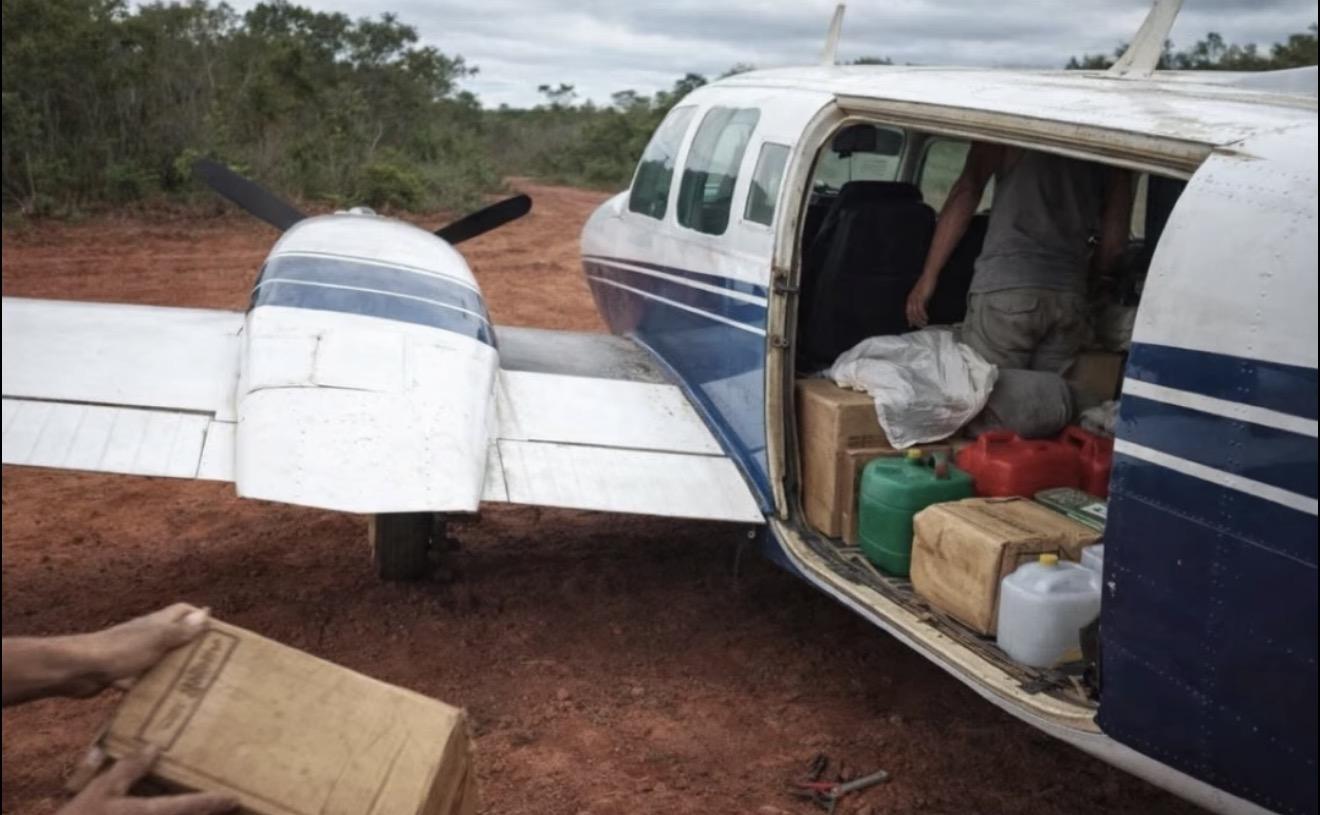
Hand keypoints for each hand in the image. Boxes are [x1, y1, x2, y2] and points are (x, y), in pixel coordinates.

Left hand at [3, 605, 211, 706]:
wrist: (78, 670)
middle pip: (173, 636)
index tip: (218, 633)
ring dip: (173, 669)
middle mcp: (146, 636)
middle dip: (190, 647)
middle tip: (212, 664)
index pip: (182, 611)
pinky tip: (162, 701)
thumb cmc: (119, 650)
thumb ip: (180, 630)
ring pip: (159, 660)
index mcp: (156, 623)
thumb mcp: (156, 639)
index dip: (199, 617)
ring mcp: (132, 655)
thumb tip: (206, 612)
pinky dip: (151, 688)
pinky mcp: (121, 674)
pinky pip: (141, 680)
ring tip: (193, 685)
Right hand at [59, 744, 234, 814]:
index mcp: (150, 813)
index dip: (215, 802)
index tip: (236, 797)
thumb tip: (153, 747)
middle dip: (213, 813)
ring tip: (216, 808)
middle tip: (234, 804)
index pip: (191, 806)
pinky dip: (182, 814)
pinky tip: (187, 810)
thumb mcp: (102, 789)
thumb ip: (129, 769)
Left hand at [905, 274, 937, 327]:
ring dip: (920, 320)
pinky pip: (920, 310)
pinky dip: (923, 315)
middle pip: (911, 313)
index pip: (908, 311)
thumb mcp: (923, 295)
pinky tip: (926, 318)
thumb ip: (922, 302)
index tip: (912, 325)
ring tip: (924, 324)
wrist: (928, 276)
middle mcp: (911, 299)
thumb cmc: (926, 284)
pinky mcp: (920, 298)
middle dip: (915, 321)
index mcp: (910, 298)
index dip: (910, 319)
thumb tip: (923, 309)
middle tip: (920, 326)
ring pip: (915, 313)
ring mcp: (915, 298)